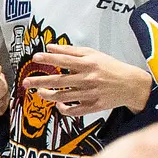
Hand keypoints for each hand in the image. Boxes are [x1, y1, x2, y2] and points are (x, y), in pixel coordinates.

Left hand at [25, 45, 152, 114]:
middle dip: (40, 81)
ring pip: (64, 97)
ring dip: (48, 95)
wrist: (131, 85)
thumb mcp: (93, 54)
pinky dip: (64, 109)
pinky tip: (58, 104)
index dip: (48, 59)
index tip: (35, 58)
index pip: (64, 60)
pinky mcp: (93, 107)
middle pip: (59, 81)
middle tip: (26, 82)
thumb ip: (71, 51)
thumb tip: (50, 47)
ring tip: (39, 92)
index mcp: (88, 64)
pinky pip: (74, 111)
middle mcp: (88, 79)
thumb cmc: (110, 67)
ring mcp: (90, 94)